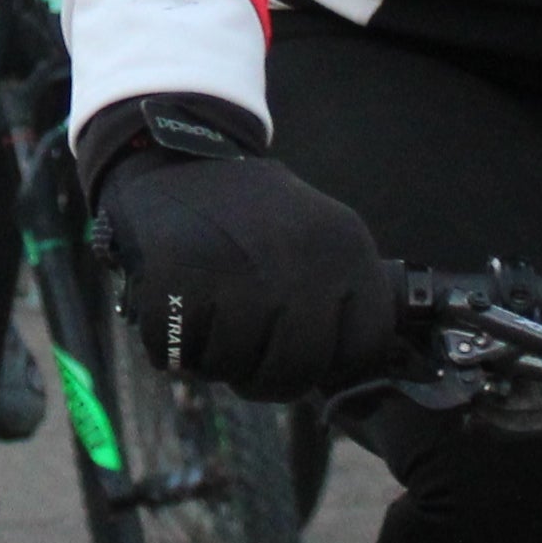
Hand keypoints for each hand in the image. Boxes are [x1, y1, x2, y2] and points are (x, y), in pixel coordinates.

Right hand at [79, 101, 395, 396]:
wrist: (178, 160)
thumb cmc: (252, 220)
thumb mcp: (320, 239)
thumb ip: (338, 300)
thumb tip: (345, 382)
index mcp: (346, 248)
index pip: (366, 346)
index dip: (333, 367)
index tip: (307, 360)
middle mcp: (300, 258)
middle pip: (298, 369)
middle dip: (267, 380)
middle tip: (248, 365)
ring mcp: (240, 266)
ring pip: (235, 367)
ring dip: (216, 363)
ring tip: (211, 329)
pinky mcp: (180, 273)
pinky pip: (181, 354)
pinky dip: (175, 349)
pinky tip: (180, 318)